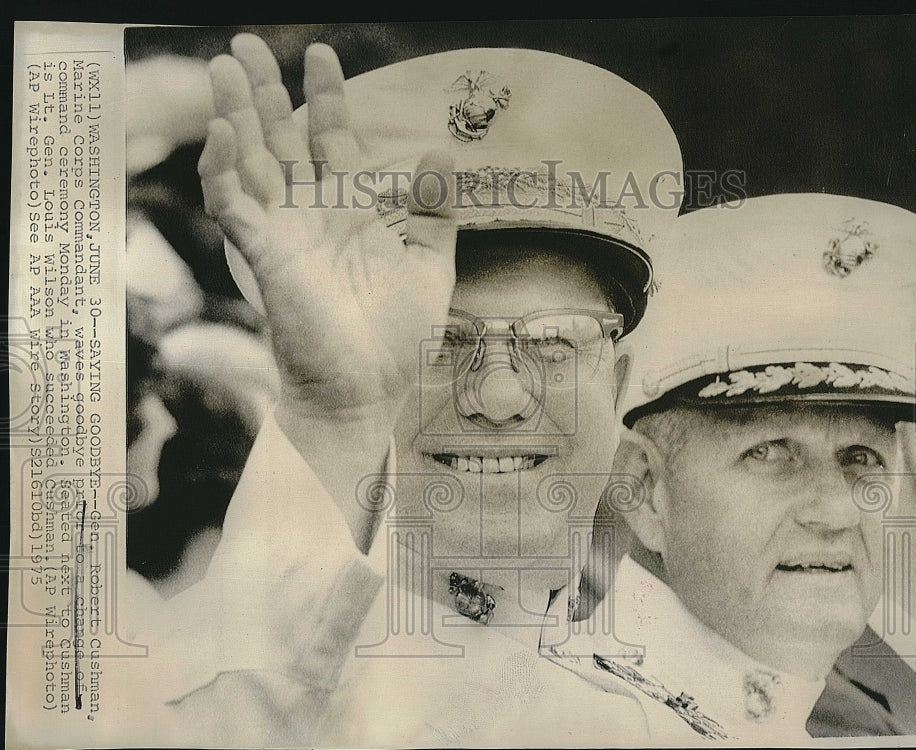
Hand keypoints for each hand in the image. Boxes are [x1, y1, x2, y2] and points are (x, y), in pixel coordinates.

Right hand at [198, 34, 456, 427]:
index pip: (331, 140)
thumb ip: (433, 208)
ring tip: (224, 66)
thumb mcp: (429, 262)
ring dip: (235, 114)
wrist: (368, 390)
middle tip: (246, 44)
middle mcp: (311, 214)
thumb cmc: (397, 336)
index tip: (321, 55)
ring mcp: (284, 233)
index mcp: (349, 211)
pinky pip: (234, 206)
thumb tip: (442, 148)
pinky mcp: (265, 256)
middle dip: (265, 91)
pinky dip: (223, 169)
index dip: (326, 98)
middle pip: (280, 139)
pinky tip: (223, 132)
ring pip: (250, 161)